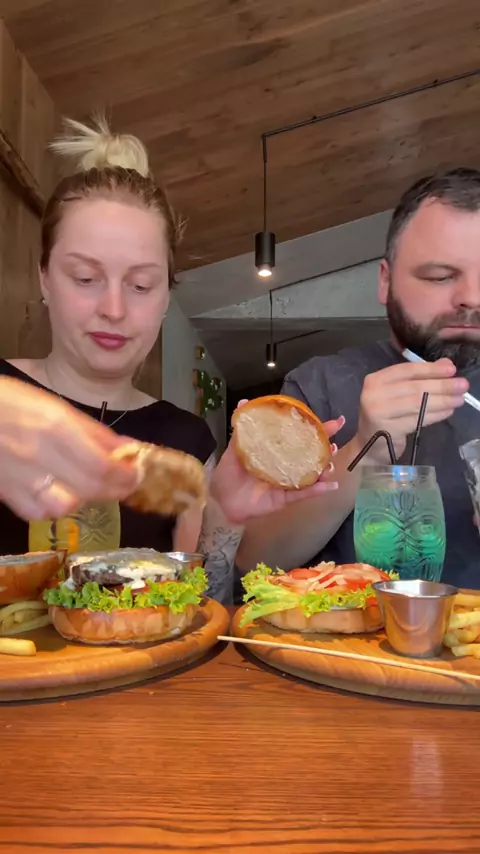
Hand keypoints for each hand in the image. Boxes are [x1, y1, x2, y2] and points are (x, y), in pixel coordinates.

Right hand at [0, 377, 138, 520]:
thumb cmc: (9, 401)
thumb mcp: (54, 405)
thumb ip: (93, 432)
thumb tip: (128, 448)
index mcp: (54, 427)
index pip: (102, 465)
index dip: (126, 475)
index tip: (137, 473)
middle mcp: (39, 454)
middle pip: (89, 488)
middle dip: (115, 489)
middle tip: (124, 483)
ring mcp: (19, 477)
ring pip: (63, 507)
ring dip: (83, 499)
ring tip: (87, 486)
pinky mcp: (5, 492)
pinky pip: (36, 512)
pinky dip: (52, 507)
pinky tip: (56, 493)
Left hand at [209, 412, 343, 524]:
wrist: (220, 502)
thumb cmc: (228, 475)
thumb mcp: (235, 450)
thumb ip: (242, 430)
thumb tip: (245, 402)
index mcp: (276, 452)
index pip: (300, 437)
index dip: (318, 429)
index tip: (336, 421)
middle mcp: (285, 466)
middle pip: (311, 455)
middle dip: (327, 448)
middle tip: (335, 442)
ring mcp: (287, 483)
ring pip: (312, 475)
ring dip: (325, 469)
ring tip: (330, 463)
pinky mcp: (284, 499)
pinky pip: (304, 494)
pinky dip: (318, 490)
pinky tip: (331, 484)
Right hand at [357, 358, 467, 461]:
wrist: (369, 446)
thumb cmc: (386, 417)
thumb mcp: (398, 394)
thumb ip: (419, 378)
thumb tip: (446, 364)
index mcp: (375, 380)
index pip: (407, 370)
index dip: (430, 369)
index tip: (452, 369)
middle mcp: (373, 394)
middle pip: (414, 387)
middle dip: (442, 385)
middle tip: (463, 385)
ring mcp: (378, 412)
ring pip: (417, 403)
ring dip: (442, 401)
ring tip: (459, 399)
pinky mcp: (387, 430)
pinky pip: (417, 420)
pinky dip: (435, 415)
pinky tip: (448, 411)